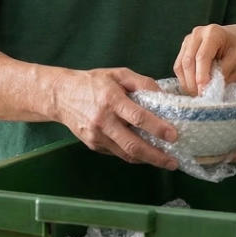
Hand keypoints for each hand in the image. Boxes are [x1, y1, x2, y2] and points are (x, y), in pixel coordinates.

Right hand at [51, 67, 179, 169]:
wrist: (61, 95)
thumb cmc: (94, 82)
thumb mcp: (119, 74)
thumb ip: (142, 83)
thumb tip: (164, 97)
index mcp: (111, 100)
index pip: (138, 117)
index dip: (157, 128)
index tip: (174, 135)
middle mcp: (103, 120)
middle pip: (132, 144)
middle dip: (156, 156)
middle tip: (173, 162)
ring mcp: (97, 136)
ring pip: (125, 154)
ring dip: (147, 160)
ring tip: (165, 162)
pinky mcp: (93, 145)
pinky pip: (117, 153)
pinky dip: (133, 155)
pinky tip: (146, 154)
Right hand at [174, 24, 235, 95]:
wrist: (233, 37)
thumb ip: (224, 70)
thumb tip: (211, 85)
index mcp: (213, 33)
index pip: (202, 56)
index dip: (201, 75)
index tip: (203, 90)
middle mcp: (197, 34)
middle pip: (188, 61)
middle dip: (192, 82)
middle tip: (200, 95)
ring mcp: (188, 41)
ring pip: (180, 65)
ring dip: (187, 82)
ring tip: (197, 93)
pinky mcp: (183, 49)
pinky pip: (179, 67)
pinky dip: (184, 79)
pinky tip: (193, 87)